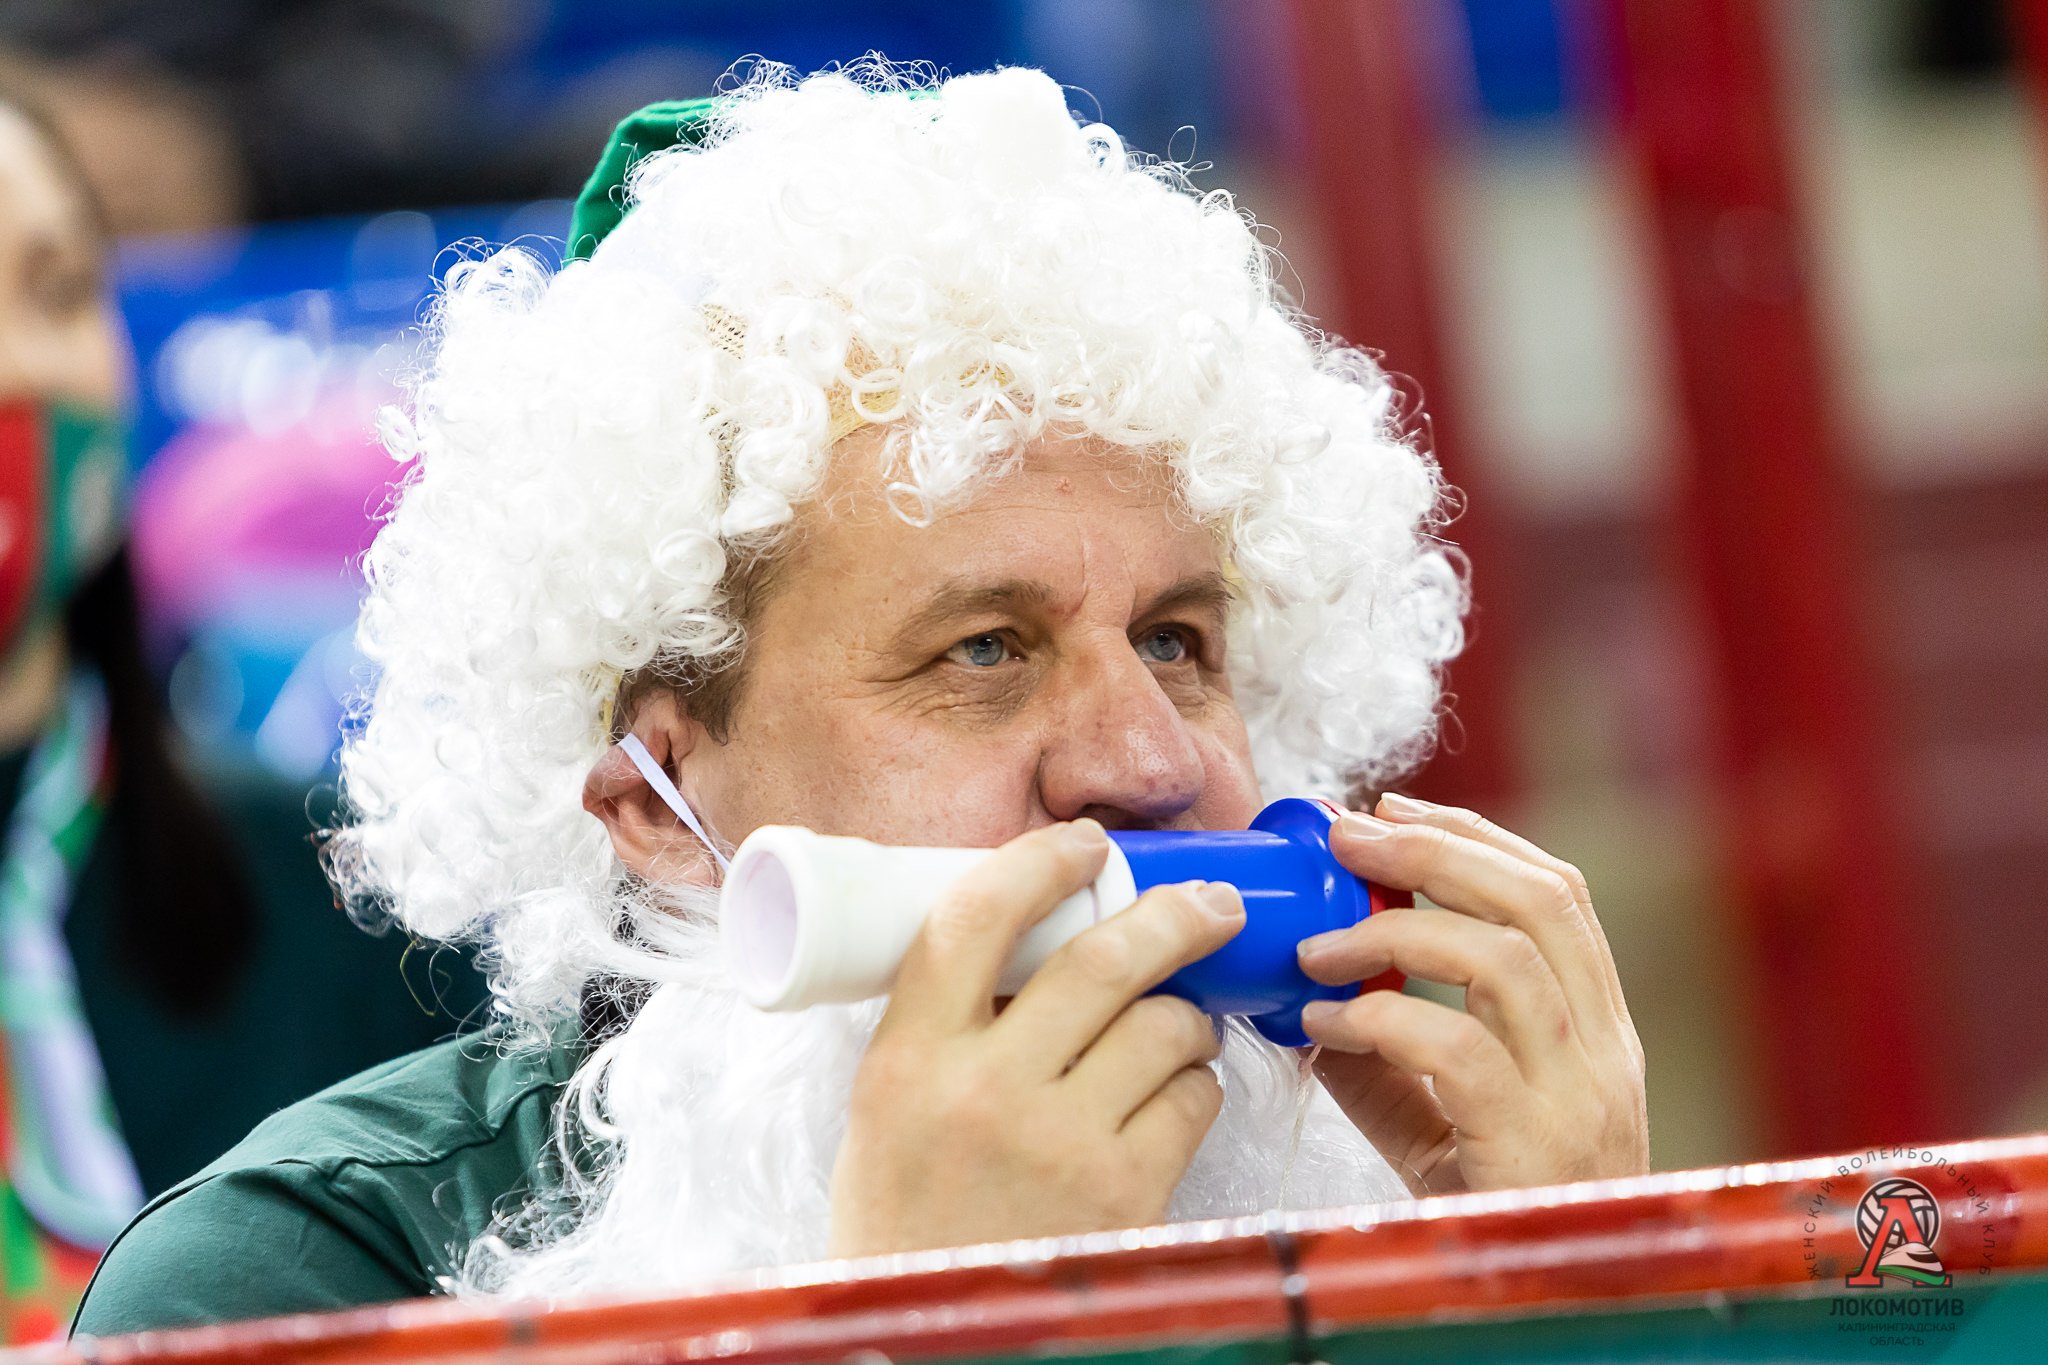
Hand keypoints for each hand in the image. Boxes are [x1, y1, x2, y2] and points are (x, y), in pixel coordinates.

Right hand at [831, 820, 1245, 1256]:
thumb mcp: (887, 1113)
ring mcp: (1059, 1142)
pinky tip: (1175, 1096)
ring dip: (1186, 1015)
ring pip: (1163, 1027)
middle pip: (1101, 960)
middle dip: (1172, 915)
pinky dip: (1197, 1086)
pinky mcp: (1125, 1192)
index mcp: (907, 1060)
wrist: (932, 1343)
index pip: (971, 921)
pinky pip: (1192, 1100)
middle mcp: (982, 1091)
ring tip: (1176, 1029)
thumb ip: (941, 1029)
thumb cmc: (907, 1225)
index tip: (1083, 847)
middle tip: (1209, 904)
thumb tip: (1031, 937)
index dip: (1037, 863)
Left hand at [1296, 795, 1648, 1194]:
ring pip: (1506, 960)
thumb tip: (1311, 1004)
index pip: (1558, 898)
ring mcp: (1580, 1101)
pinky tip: (1321, 1027)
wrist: (1561, 1321)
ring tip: (1317, 943)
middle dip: (1437, 848)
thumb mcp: (1447, 1132)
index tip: (1395, 807)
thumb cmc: (1498, 1227)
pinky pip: (1455, 1049)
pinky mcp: (1535, 1148)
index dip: (1476, 836)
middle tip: (1346, 832)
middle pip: (1540, 903)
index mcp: (1598, 1038)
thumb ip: (1392, 1065)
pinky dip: (1378, 1020)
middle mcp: (1604, 1057)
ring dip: (1396, 932)